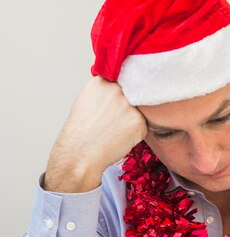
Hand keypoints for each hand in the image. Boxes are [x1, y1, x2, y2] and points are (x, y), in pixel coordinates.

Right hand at [45, 77, 146, 191]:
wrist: (80, 154)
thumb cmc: (80, 134)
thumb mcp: (86, 102)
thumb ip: (104, 93)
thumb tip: (120, 91)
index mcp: (101, 82)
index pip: (122, 82)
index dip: (121, 97)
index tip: (114, 108)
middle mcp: (115, 89)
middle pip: (132, 96)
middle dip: (127, 109)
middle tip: (112, 124)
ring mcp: (128, 104)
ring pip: (139, 112)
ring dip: (131, 123)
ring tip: (113, 133)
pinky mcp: (138, 120)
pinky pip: (143, 127)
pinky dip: (135, 136)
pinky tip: (119, 140)